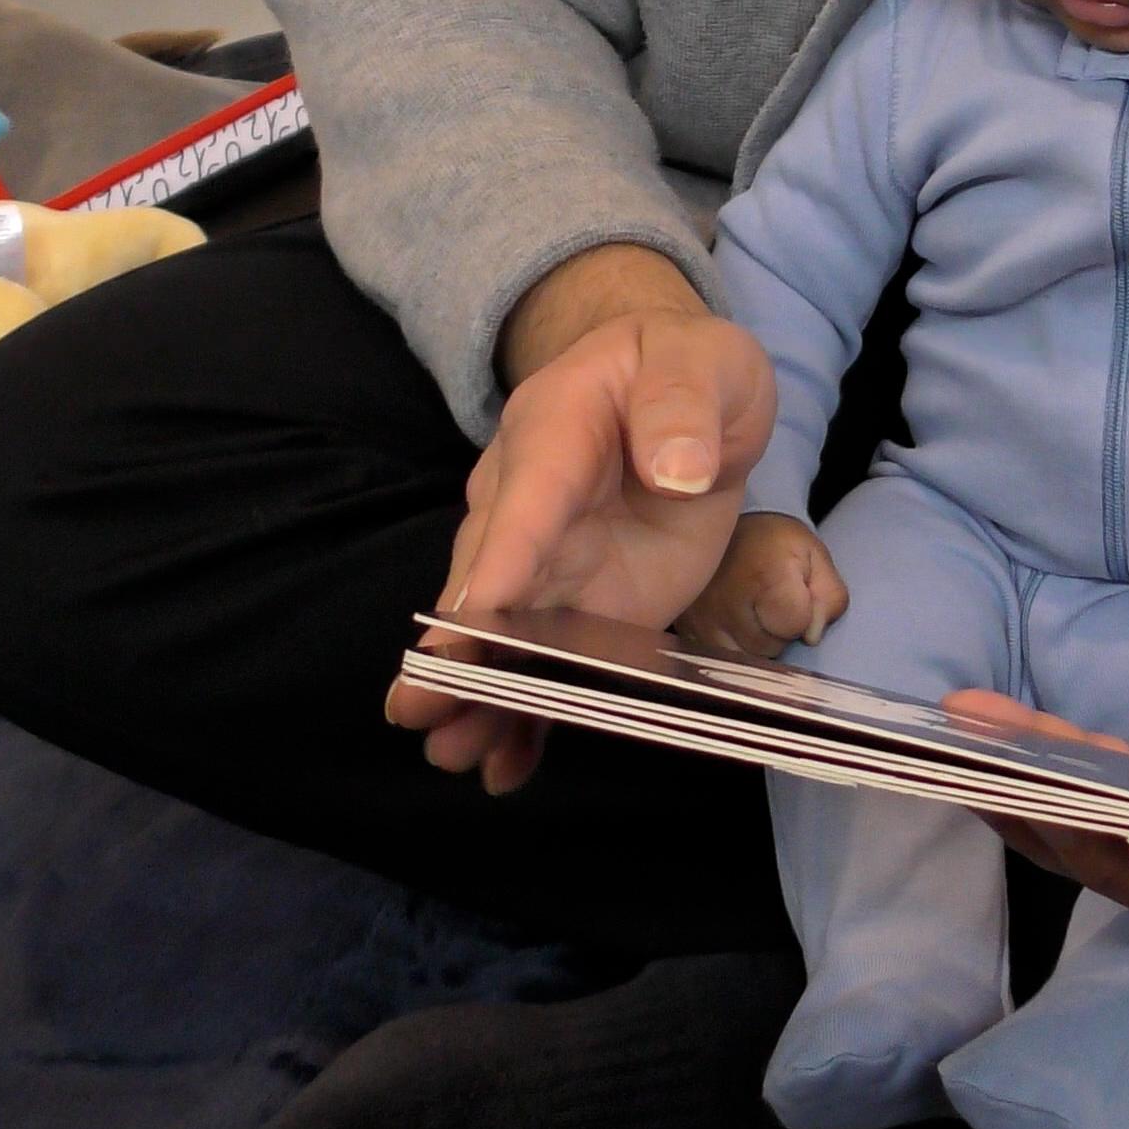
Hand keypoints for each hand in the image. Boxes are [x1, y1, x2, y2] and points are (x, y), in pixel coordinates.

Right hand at [386, 248, 774, 793]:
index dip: (496, 568)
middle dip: (457, 650)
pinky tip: (506, 766)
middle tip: (422, 711)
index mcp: (553, 435)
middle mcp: (528, 505)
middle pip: (485, 582)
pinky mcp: (578, 602)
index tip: (467, 625)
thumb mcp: (705, 363)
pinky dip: (526, 711)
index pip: (522, 506)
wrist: (682, 388)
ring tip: (456, 755)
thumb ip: (685, 406)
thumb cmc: (685, 368)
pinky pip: (542, 659)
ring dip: (479, 694)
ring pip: (500, 634)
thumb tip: (677, 470)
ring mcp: (547, 561)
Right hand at [679, 512, 849, 660]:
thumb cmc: (774, 542)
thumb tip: (813, 636)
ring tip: (752, 614)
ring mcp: (701, 619)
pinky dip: (731, 645)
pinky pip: (718, 657)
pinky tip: (733, 622)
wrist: (721, 523)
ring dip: (753, 643)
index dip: (803, 616)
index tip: (795, 597)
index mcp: (765, 576)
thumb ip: (829, 596)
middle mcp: (727, 601)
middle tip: (771, 604)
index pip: (795, 626)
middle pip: (769, 648)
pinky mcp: (686, 629)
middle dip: (777, 632)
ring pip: (743, 658)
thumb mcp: (815, 556)